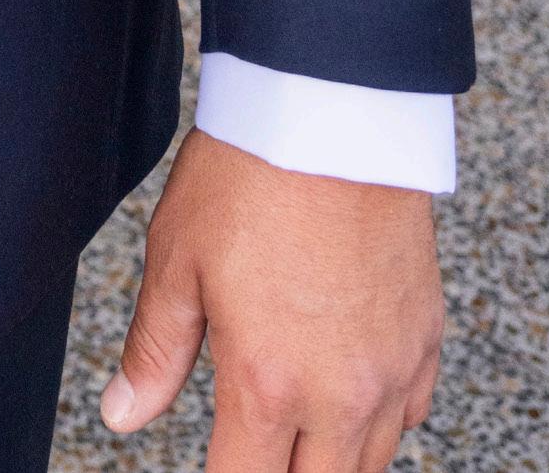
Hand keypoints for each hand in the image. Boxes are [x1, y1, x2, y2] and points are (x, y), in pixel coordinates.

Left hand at [101, 129, 442, 468]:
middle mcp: (339, 394)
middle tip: (253, 450)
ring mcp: (391, 369)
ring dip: (329, 462)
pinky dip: (380, 423)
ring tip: (296, 440)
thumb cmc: (251, 174)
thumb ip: (155, 350)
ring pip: (369, 462)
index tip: (213, 468)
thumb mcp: (177, 259)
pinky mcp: (425, 336)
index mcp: (266, 383)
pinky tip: (349, 400)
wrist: (333, 110)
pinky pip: (410, 415)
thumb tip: (123, 413)